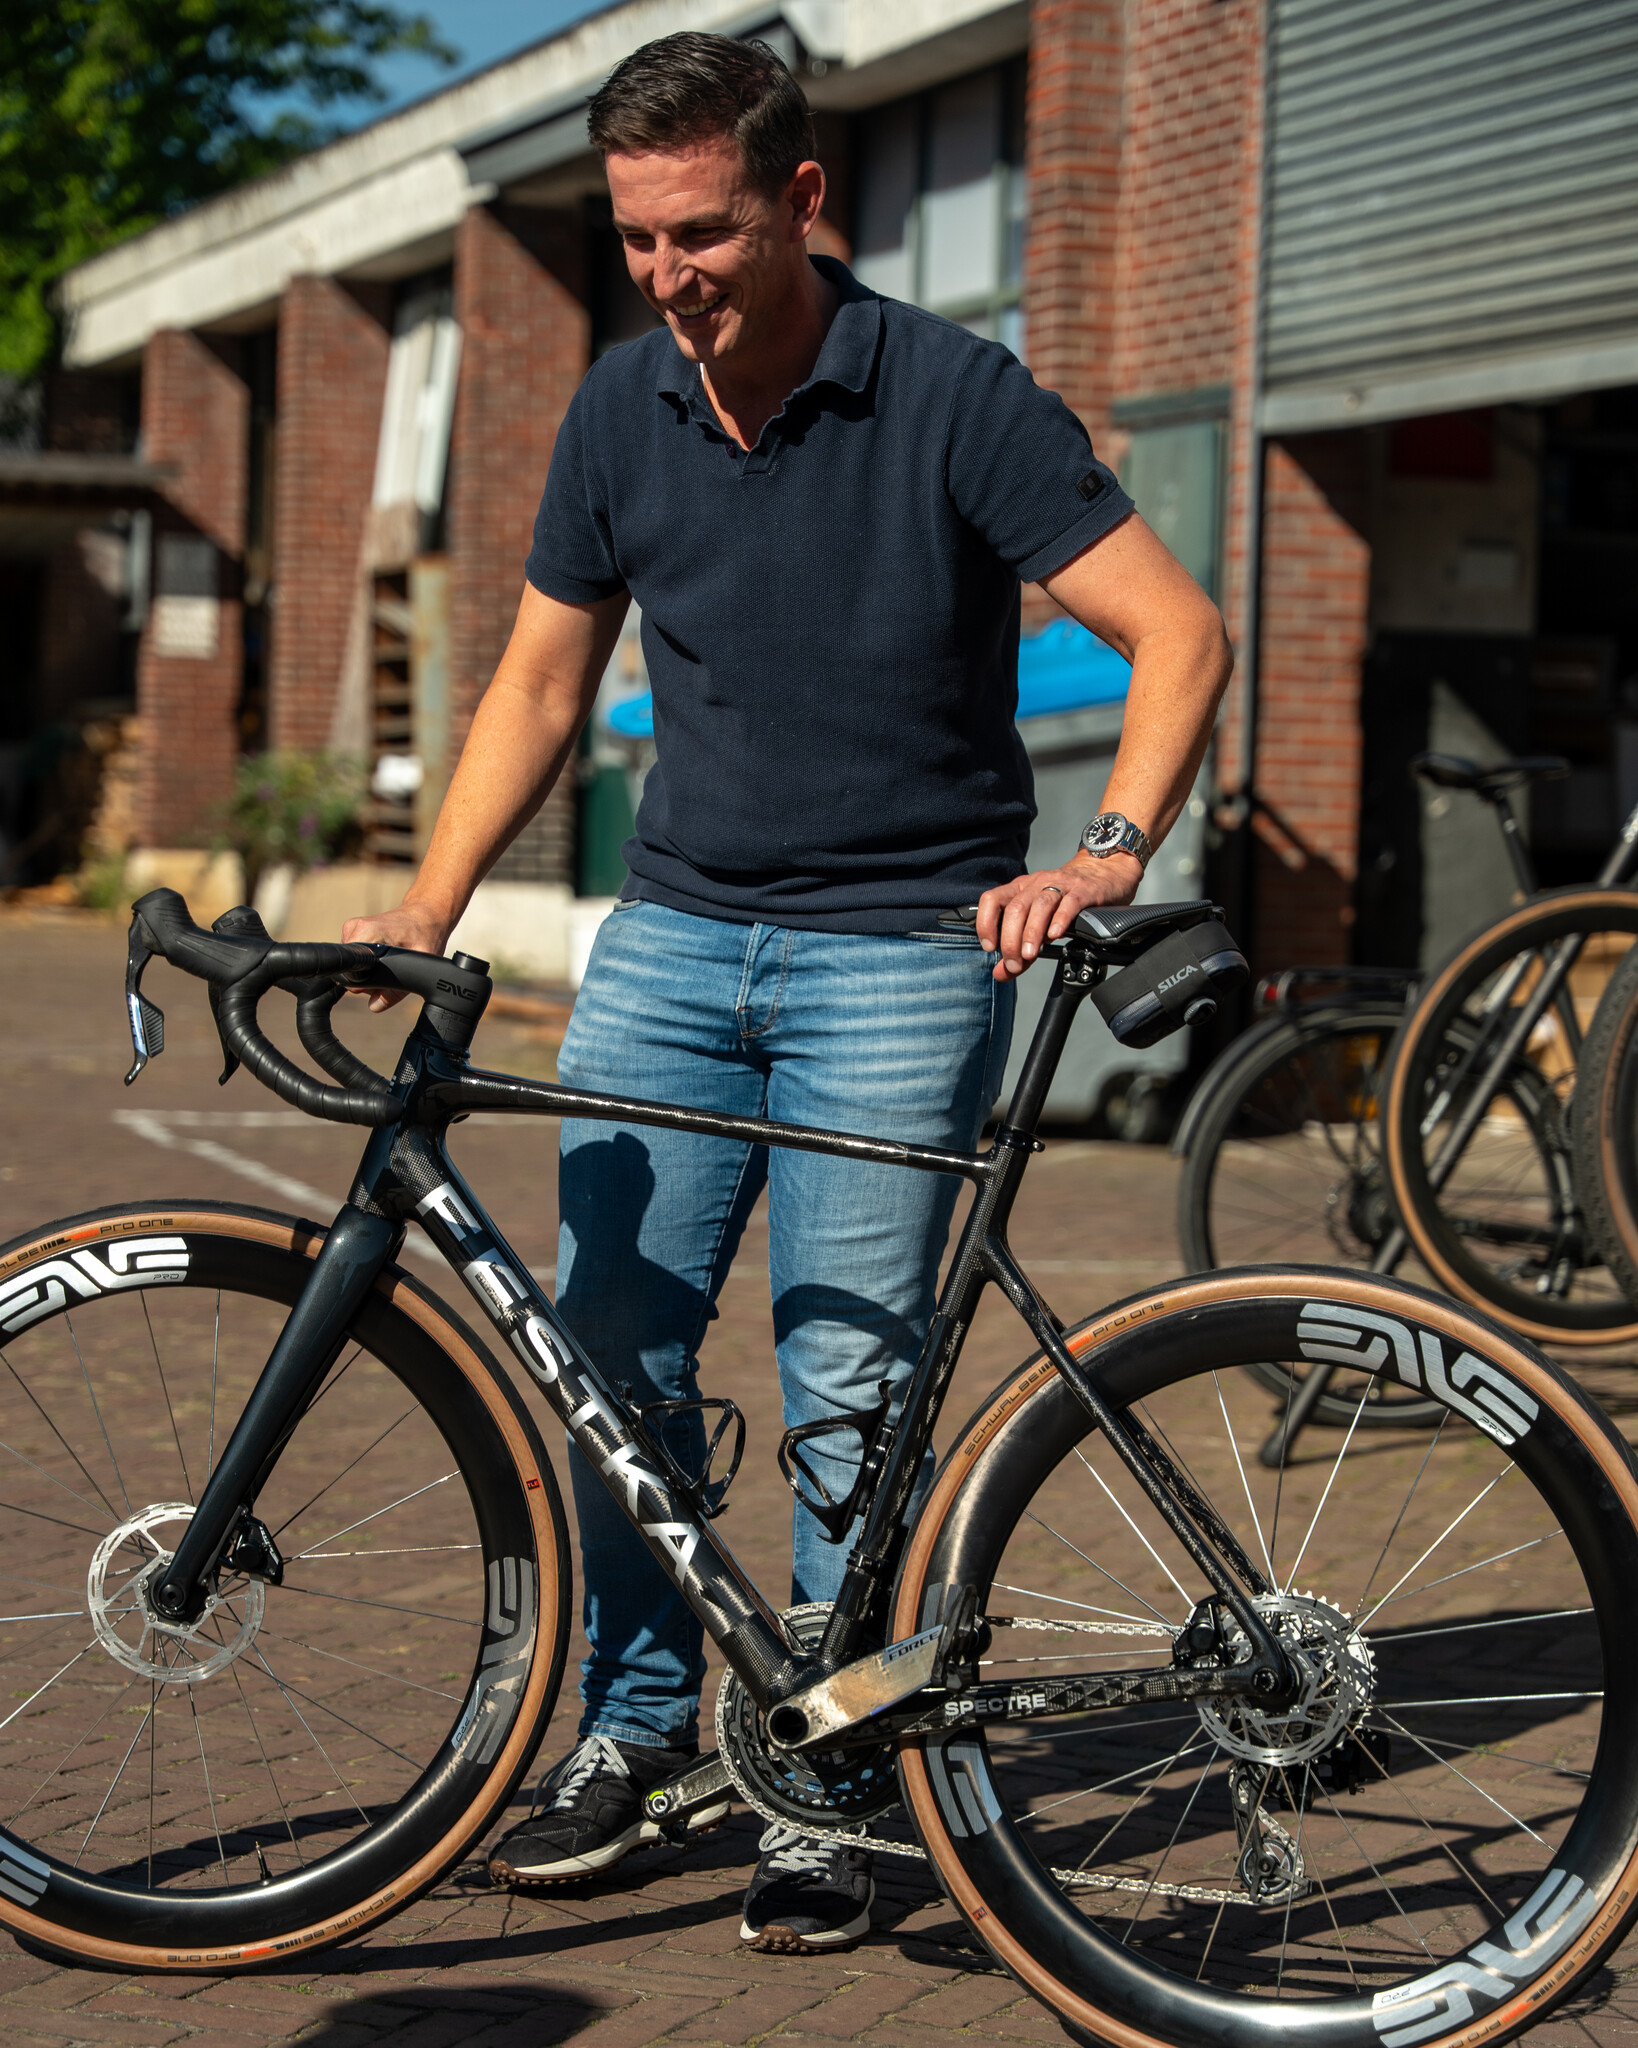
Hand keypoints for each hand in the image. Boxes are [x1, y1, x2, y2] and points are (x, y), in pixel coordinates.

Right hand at [341, 901, 453, 1011]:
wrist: (426, 913)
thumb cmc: (426, 933)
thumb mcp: (421, 962)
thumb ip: (397, 990)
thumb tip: (375, 1006)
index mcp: (367, 933)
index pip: (351, 973)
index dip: (368, 984)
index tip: (387, 979)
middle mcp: (354, 929)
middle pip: (351, 974)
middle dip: (371, 980)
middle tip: (395, 969)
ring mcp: (351, 930)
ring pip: (353, 968)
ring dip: (371, 972)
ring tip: (393, 960)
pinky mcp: (353, 932)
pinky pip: (356, 960)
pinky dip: (370, 964)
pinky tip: (385, 956)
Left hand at [976, 849, 1143, 981]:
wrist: (1100, 873)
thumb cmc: (1063, 900)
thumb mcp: (1037, 921)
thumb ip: (1018, 949)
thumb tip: (1001, 973)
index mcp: (1019, 889)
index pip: (992, 900)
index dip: (986, 923)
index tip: (991, 948)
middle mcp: (1036, 884)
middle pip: (1016, 908)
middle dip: (1011, 939)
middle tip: (1014, 962)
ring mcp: (1060, 885)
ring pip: (1040, 905)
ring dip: (1032, 932)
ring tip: (1030, 954)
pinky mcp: (1082, 891)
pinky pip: (1069, 903)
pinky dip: (1059, 920)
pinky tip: (1054, 935)